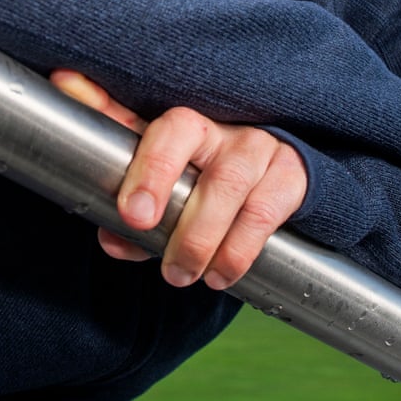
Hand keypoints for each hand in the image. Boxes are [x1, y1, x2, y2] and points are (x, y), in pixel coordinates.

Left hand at [50, 70, 307, 290]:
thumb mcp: (152, 179)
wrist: (254, 173)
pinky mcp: (289, 177)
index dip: (152, 171)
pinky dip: (240, 251)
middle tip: (168, 268)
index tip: (133, 215)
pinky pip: (266, 214)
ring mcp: (260, 151)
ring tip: (184, 275)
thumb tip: (111, 239)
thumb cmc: (191, 176)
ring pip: (236, 190)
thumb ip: (123, 205)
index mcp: (184, 125)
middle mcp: (225, 132)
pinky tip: (221, 274)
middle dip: (188, 226)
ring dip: (208, 243)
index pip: (171, 132)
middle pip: (214, 171)